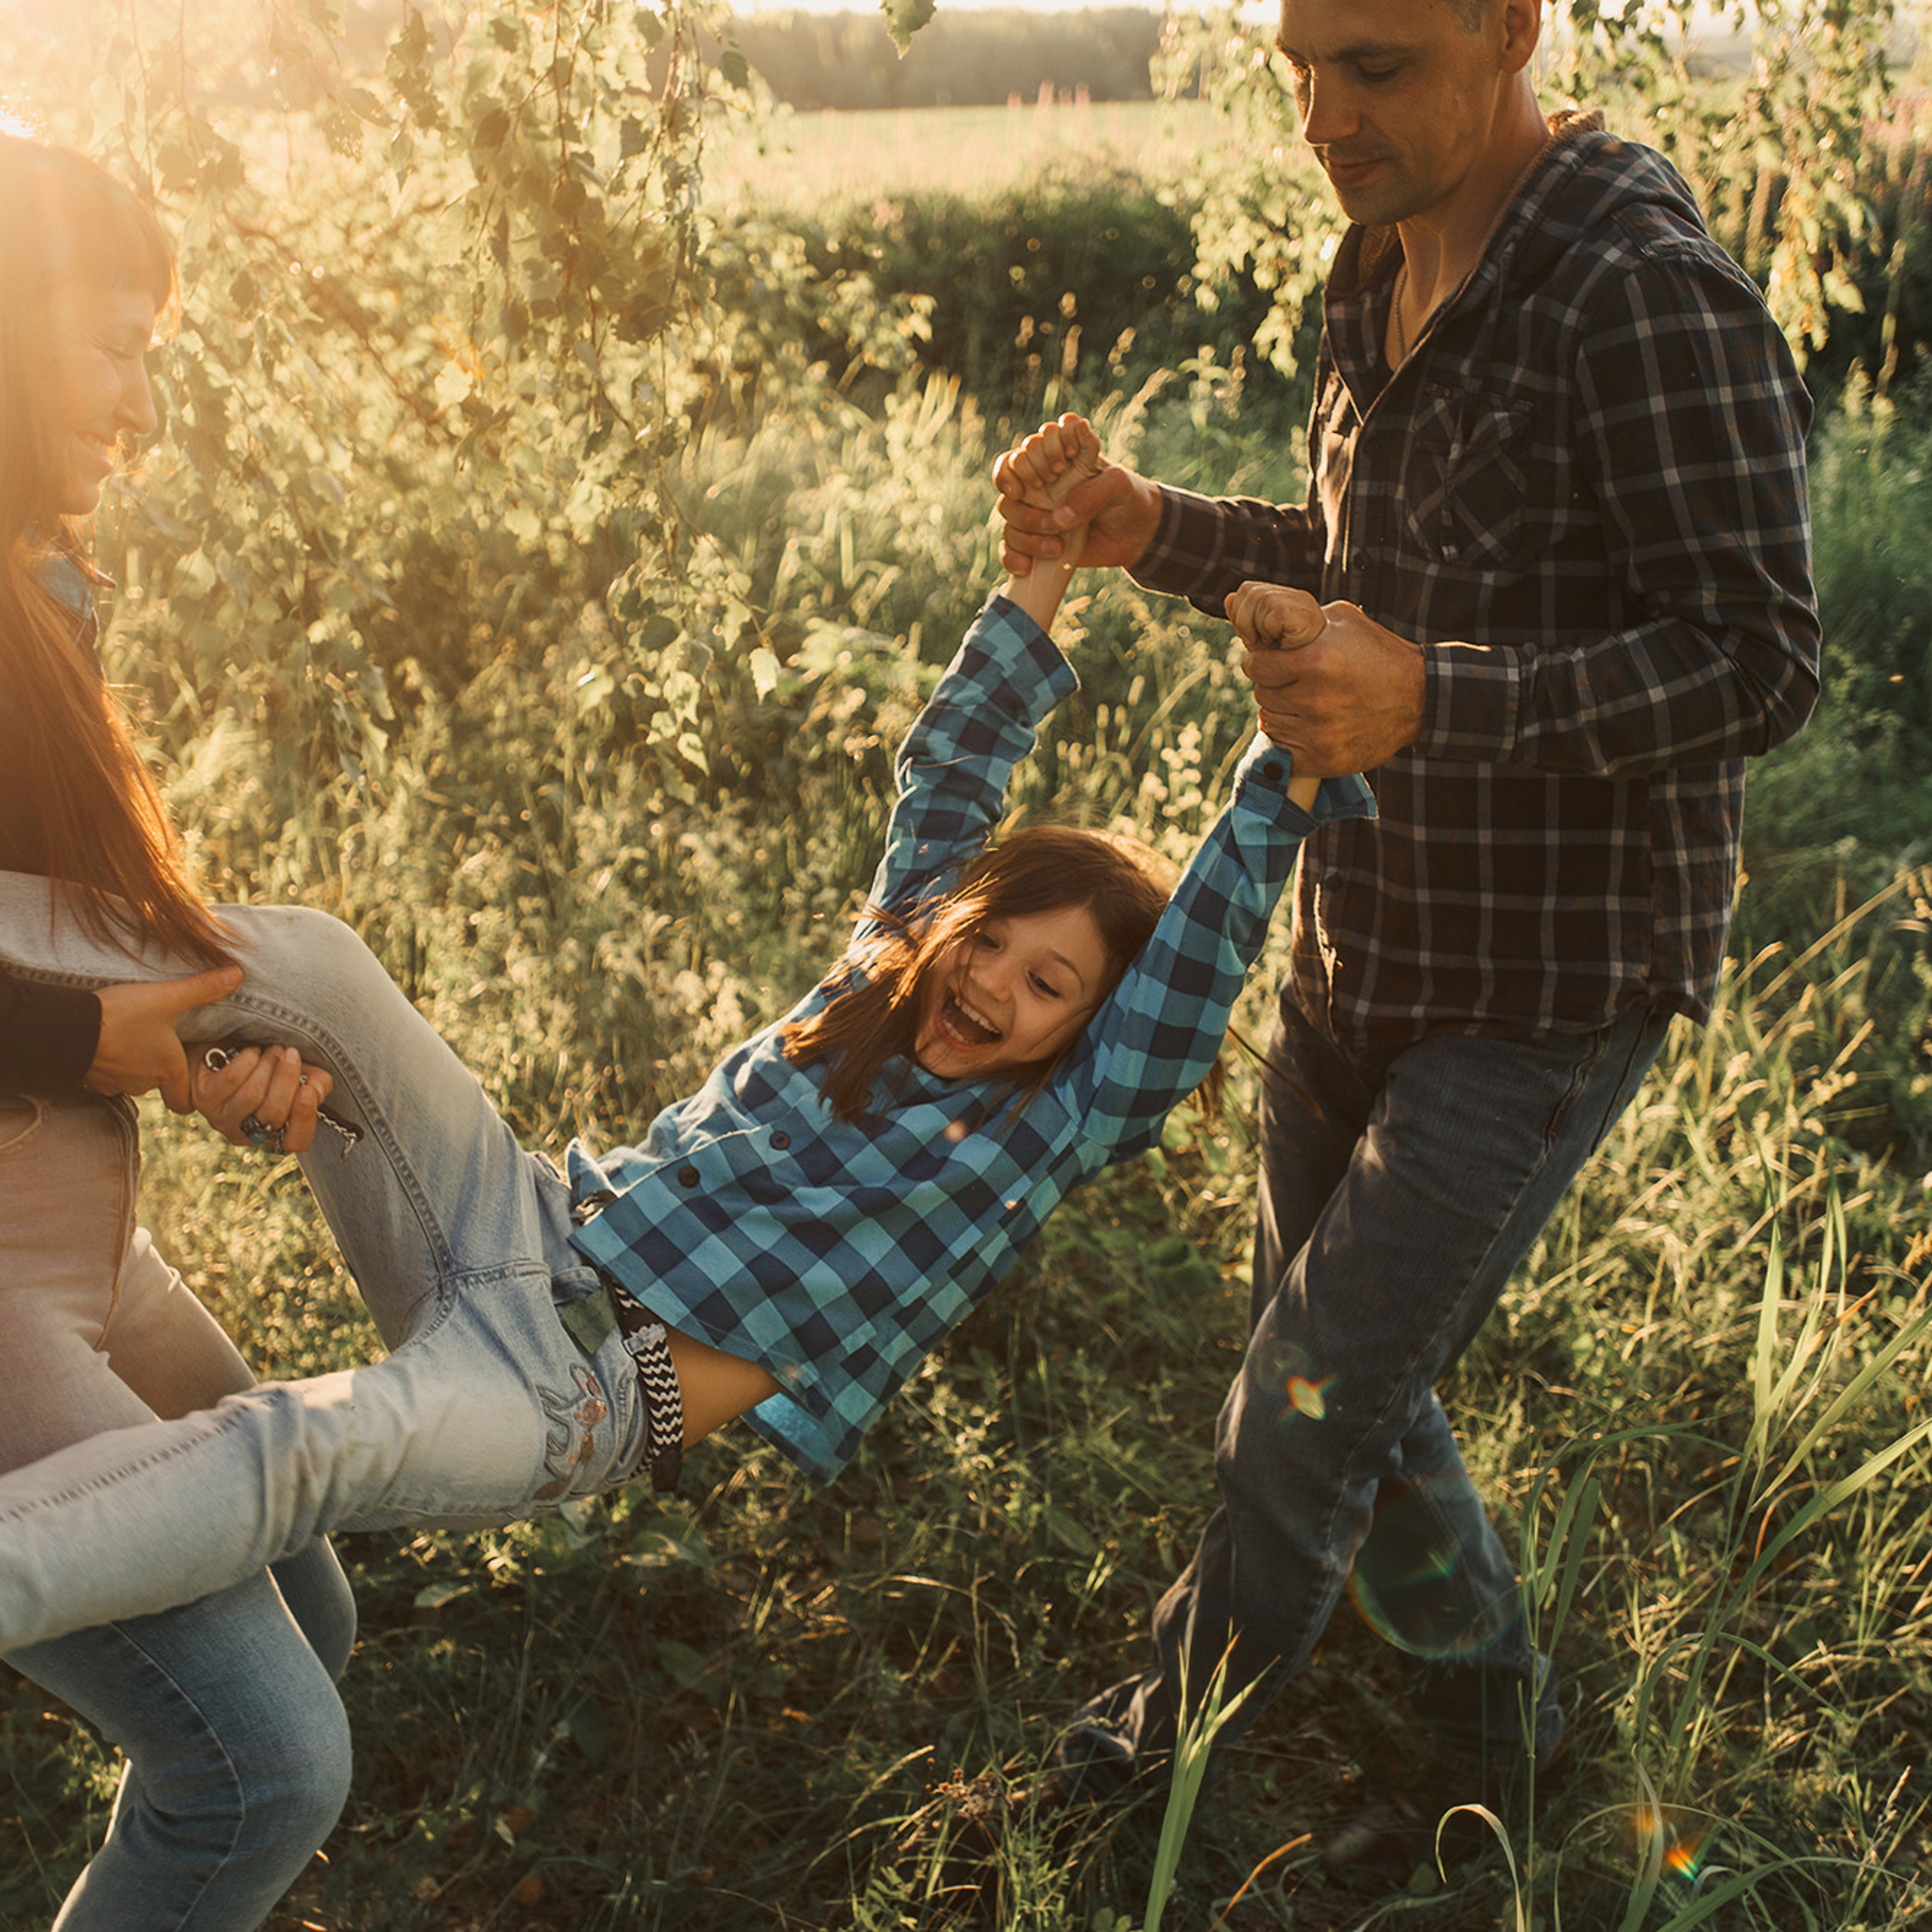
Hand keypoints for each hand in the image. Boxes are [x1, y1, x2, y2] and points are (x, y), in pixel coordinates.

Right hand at [87, 967, 244, 1111]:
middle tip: (162, 1041)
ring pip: (134, 1077)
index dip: (191, 1095)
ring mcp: (115, 1083)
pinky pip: (109, 1074)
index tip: (194, 1079)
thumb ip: (203, 988)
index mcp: (167, 1070)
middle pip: (160, 1083)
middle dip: (162, 1066)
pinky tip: (112, 1040)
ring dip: (136, 1061)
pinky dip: (113, 1061)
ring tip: (136, 1036)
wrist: (64, 1029)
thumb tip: (239, 974)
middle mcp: (143, 1083)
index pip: (184, 1102)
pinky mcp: (92, 1077)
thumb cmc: (120, 1016)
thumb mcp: (167, 998)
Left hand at [191, 1042, 335, 1155]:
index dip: (305, 1118)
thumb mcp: (300, 1074)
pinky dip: (248, 1059)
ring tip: (272, 1050)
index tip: (309, 1088)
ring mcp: (222, 1118)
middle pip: (273, 1114)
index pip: (296, 1142)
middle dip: (286, 1078)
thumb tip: (315, 1089)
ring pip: (252, 1096)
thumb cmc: (269, 1064)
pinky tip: (251, 1052)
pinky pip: (232, 1080)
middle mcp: (248, 1131)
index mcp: (275, 1131)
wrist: (227, 1045)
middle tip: (291, 1053)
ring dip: (267, 1065)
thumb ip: (317, 1084)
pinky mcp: (204, 1098)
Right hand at [993, 413, 1163, 576]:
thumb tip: (1059, 519)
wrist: (1136, 535)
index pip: (1022, 452)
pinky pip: (1009, 548)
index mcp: (1055, 457)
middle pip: (1007, 485)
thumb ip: (1091, 494)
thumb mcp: (1117, 486)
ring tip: (1058, 547)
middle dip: (1025, 506)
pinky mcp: (1034, 540)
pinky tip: (1028, 567)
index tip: (1051, 476)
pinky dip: (1013, 558)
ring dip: (1027, 535)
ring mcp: (1035, 512)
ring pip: (1009, 517)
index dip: (1026, 464)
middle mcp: (1039, 482)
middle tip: (1054, 521)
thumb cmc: (1127, 498)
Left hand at [1229, 583, 1425, 775]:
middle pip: (1262, 694)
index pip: (1256, 665)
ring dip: (1283, 711)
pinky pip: (1282, 748)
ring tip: (1310, 702)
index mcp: (1317, 660)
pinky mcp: (1322, 759)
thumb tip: (1241, 607)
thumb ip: (1296, 615)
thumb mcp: (1343, 621)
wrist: (1419, 698)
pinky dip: (1291, 737)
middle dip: (1275, 685)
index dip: (1262, 661)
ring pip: (1270, 721)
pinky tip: (1310, 724)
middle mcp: (1315, 699)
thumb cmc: (1377, 654)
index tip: (1274, 661)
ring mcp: (1319, 733)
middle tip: (1299, 682)